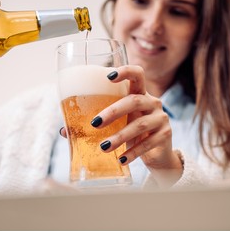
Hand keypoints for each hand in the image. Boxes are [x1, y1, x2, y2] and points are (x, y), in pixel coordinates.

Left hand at [93, 65, 183, 186]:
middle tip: (94, 124)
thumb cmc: (132, 133)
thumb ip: (96, 124)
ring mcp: (161, 118)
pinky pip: (148, 143)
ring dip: (120, 136)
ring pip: (140, 124)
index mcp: (140, 94)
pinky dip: (133, 152)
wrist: (157, 154)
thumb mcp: (118, 124)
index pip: (138, 74)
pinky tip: (121, 159)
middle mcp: (153, 102)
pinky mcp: (165, 135)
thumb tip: (64, 130)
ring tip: (103, 147)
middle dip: (113, 111)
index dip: (125, 71)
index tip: (109, 76)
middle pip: (134, 100)